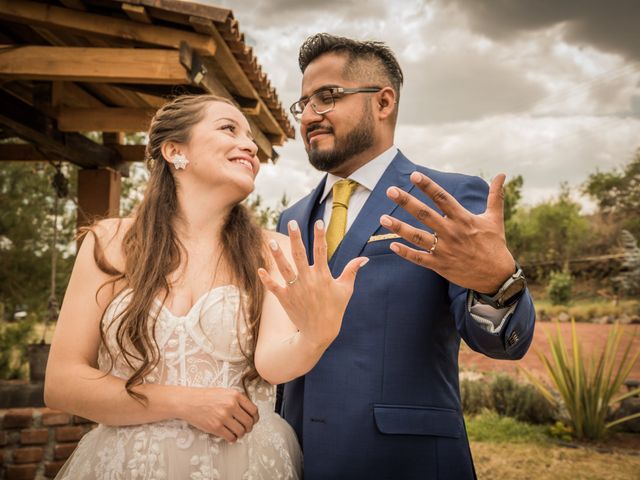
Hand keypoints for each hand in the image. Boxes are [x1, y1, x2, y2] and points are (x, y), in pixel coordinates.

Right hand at [177, 387, 258, 441]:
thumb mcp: (224, 392)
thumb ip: (237, 400)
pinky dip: (233, 439)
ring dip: (241, 434)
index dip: (255, 418)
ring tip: (237, 432)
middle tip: (246, 428)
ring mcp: (223, 417)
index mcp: (235, 395)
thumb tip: (249, 412)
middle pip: (249, 422)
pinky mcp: (216, 427)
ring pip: (241, 431)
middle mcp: (231, 405)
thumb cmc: (205, 396)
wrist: (188, 401)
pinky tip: (230, 436)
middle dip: (249, 427)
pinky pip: (231, 437)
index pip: (253, 410)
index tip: (253, 420)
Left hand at [258, 220, 368, 348]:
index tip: (319, 222)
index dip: (320, 236)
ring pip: (285, 269)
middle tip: (292, 223)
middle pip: (300, 255)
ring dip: (277, 255)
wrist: (320, 333)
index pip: (322, 252)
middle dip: (296, 238)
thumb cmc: (335, 309)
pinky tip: (260, 269)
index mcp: (323, 277)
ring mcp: (295, 290)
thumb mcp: (345, 290)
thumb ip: (352, 271)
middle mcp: (308, 281)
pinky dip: (267, 279)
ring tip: (271, 241)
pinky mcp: (285, 299)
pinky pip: (274, 287)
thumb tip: (364, 258)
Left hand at [381, 171, 514, 293]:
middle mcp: (452, 233)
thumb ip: (495, 196)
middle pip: (425, 214)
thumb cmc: (494, 245)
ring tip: (383, 217)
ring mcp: (445, 250)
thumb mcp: (495, 219)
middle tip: (391, 190)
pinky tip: (392, 245)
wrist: (496, 277)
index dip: (428, 186)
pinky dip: (406, 253)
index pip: (442, 198)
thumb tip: (502, 174)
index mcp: (464, 219)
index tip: (414, 175)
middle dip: (407, 201)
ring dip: (399, 227)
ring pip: (417, 237)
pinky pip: (419, 258)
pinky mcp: (440, 266)